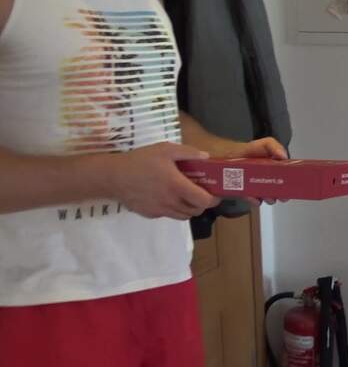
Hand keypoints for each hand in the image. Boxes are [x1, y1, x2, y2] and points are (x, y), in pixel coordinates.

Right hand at [106, 143, 221, 219]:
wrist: (113, 176)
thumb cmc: (140, 160)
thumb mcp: (165, 149)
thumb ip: (188, 153)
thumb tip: (205, 156)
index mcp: (178, 186)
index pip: (204, 201)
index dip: (213, 200)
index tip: (215, 193)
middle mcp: (171, 202)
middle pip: (196, 211)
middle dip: (202, 204)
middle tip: (201, 193)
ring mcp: (160, 210)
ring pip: (183, 216)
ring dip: (189, 208)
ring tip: (185, 195)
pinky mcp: (150, 214)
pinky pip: (168, 215)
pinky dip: (173, 209)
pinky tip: (167, 196)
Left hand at [219, 137, 289, 206]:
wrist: (221, 155)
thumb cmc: (243, 150)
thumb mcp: (262, 144)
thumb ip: (273, 146)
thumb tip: (283, 156)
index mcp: (272, 167)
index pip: (283, 176)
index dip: (288, 181)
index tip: (291, 185)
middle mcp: (264, 178)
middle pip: (276, 188)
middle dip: (280, 193)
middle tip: (282, 196)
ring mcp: (254, 186)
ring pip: (264, 195)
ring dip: (268, 198)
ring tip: (269, 197)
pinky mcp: (243, 192)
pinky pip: (250, 198)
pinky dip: (253, 200)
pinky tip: (254, 198)